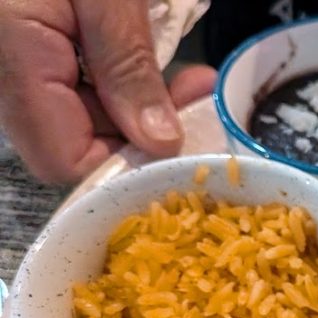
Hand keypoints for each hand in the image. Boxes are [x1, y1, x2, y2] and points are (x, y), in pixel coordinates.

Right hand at [0, 0, 215, 182]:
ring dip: (139, 106)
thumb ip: (128, 68)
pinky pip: (77, 88)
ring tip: (187, 76)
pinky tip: (153, 60)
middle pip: (80, 144)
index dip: (128, 163)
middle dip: (146, 129)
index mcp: (14, 67)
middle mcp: (7, 80)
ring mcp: (16, 69)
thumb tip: (160, 140)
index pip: (68, 161)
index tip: (183, 135)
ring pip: (84, 119)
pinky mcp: (32, 54)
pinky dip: (119, 82)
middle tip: (197, 93)